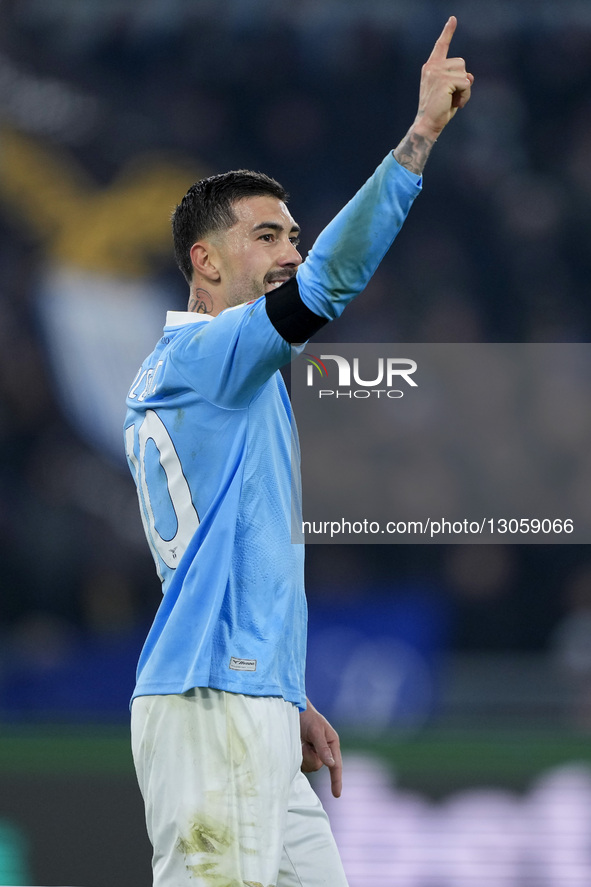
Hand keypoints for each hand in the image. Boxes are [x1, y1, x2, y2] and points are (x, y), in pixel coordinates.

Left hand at [300, 700, 342, 797]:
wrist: (292, 710)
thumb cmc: (307, 718)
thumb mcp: (316, 730)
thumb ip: (322, 748)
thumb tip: (331, 765)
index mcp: (331, 744)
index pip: (336, 766)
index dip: (336, 780)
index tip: (337, 795)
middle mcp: (323, 751)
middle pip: (317, 766)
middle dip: (309, 757)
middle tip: (304, 743)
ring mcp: (312, 753)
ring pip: (308, 766)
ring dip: (302, 756)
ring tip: (300, 741)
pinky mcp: (302, 755)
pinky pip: (300, 764)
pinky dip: (297, 757)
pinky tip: (296, 745)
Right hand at [414, 15, 473, 138]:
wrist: (427, 124)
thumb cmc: (438, 110)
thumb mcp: (450, 91)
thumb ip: (459, 80)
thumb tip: (470, 76)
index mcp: (431, 67)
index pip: (441, 46)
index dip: (448, 32)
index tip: (453, 19)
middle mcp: (432, 66)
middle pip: (461, 63)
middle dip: (462, 80)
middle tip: (453, 97)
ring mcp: (437, 73)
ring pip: (465, 73)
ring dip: (465, 89)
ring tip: (454, 101)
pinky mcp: (444, 81)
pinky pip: (466, 83)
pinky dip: (465, 95)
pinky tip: (456, 104)